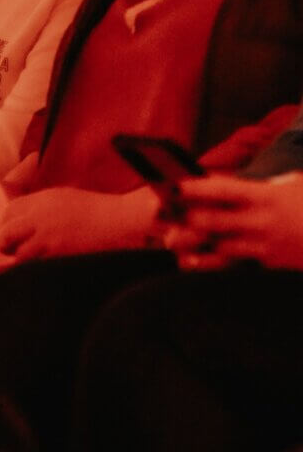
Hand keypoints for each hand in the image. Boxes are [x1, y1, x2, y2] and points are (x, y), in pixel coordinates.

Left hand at [0, 184, 158, 261]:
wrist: (121, 221)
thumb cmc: (99, 210)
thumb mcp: (66, 199)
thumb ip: (43, 208)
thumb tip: (26, 223)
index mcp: (43, 199)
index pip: (9, 211)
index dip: (7, 224)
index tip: (11, 233)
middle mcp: (40, 216)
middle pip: (5, 232)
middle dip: (5, 244)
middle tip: (12, 251)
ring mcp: (48, 236)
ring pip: (19, 253)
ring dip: (21, 260)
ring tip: (30, 263)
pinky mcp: (58, 254)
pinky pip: (36, 266)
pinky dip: (36, 269)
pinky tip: (43, 270)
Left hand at [163, 172, 302, 270]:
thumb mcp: (295, 186)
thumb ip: (267, 184)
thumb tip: (241, 184)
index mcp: (266, 196)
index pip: (222, 189)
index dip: (195, 188)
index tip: (173, 185)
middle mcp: (262, 222)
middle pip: (212, 220)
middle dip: (186, 218)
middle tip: (162, 214)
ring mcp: (265, 247)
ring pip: (219, 248)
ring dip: (194, 245)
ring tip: (171, 240)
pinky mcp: (269, 267)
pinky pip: (234, 267)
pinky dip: (212, 265)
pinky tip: (192, 264)